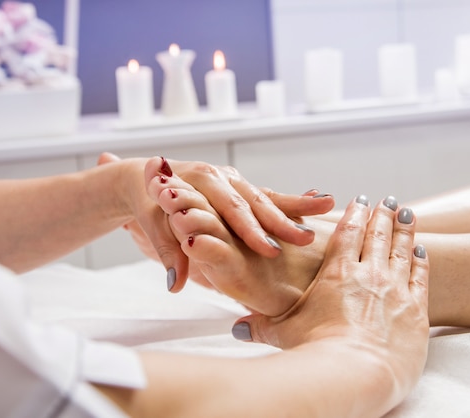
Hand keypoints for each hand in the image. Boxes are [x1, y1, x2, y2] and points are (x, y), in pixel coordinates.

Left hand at [100, 153, 334, 291]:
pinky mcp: (241, 188)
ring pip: (267, 197)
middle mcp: (221, 177)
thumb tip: (175, 284)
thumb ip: (167, 253)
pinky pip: (271, 195)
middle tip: (306, 240)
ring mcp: (233, 181)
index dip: (251, 231)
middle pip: (256, 201)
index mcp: (201, 181)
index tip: (270, 251)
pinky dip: (296, 200)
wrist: (141, 178)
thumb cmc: (149, 204)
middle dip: (281, 222)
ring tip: (327, 211)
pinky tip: (323, 202)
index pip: (231, 210)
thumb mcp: (152, 228)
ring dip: (295, 208)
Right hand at [241, 197, 429, 396]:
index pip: (348, 234)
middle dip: (383, 215)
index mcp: (337, 273)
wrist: (356, 373)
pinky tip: (422, 251)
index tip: (360, 200)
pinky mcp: (415, 310)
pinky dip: (421, 261)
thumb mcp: (283, 334)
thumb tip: (239, 328)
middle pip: (378, 235)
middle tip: (388, 201)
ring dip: (405, 230)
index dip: (354, 214)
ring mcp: (395, 289)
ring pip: (402, 250)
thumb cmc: (318, 351)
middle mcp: (368, 274)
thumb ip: (261, 326)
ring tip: (408, 213)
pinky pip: (420, 277)